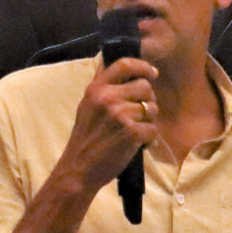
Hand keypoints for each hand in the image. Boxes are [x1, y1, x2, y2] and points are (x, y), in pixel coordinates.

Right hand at [58, 57, 158, 192]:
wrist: (78, 168)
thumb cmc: (85, 138)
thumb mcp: (87, 106)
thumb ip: (103, 88)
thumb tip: (122, 68)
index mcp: (96, 88)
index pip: (125, 65)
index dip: (143, 66)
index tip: (152, 73)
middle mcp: (108, 97)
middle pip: (145, 86)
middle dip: (147, 100)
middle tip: (139, 114)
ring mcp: (121, 115)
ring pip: (152, 108)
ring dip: (148, 120)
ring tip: (135, 130)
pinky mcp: (132, 132)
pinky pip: (153, 129)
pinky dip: (148, 139)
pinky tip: (136, 144)